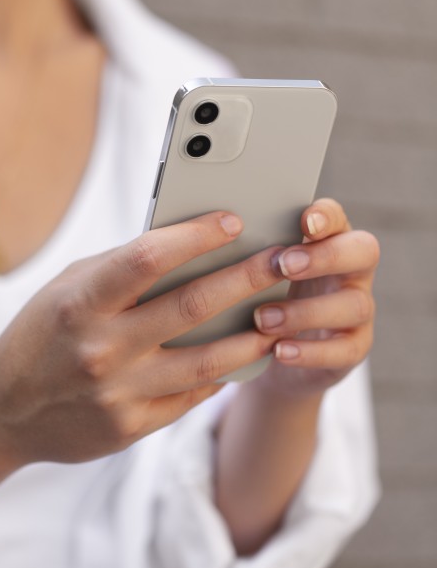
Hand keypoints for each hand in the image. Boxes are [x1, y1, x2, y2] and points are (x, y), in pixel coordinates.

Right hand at [0, 212, 285, 469]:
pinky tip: (248, 353)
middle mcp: (100, 348)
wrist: (2, 412)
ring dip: (253, 333)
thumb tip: (189, 245)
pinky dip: (225, 372)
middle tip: (284, 258)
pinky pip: (192, 395)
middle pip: (191, 307)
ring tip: (283, 313)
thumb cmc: (41, 335)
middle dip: (247, 277)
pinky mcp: (130, 427)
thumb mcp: (68, 289)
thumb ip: (121, 270)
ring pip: (207, 359)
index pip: (147, 258)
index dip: (196, 236)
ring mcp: (117, 393)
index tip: (234, 221)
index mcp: (80, 303)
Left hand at [252, 198, 379, 398]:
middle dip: (325, 257)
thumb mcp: (252, 269)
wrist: (273, 349)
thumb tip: (205, 227)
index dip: (326, 216)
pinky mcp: (355, 346)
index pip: (337, 217)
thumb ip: (245, 248)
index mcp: (327, 238)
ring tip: (263, 318)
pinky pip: (345, 349)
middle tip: (284, 265)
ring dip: (306, 311)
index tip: (304, 221)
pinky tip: (279, 350)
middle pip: (363, 252)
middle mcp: (351, 269)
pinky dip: (311, 351)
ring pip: (355, 305)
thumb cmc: (259, 293)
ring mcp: (358, 308)